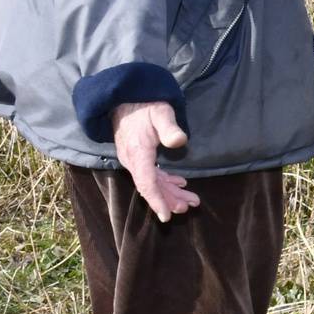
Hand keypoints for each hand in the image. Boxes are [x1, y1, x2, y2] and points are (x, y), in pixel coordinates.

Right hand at [112, 101, 200, 221]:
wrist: (125, 98)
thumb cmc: (145, 104)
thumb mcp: (160, 112)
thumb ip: (169, 127)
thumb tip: (179, 141)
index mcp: (137, 152)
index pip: (146, 182)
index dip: (157, 200)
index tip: (166, 216)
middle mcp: (132, 160)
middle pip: (150, 186)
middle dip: (168, 199)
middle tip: (188, 207)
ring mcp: (134, 159)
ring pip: (151, 182)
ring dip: (169, 192)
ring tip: (188, 201)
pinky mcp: (138, 156)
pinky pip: (150, 174)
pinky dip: (165, 182)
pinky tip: (179, 185)